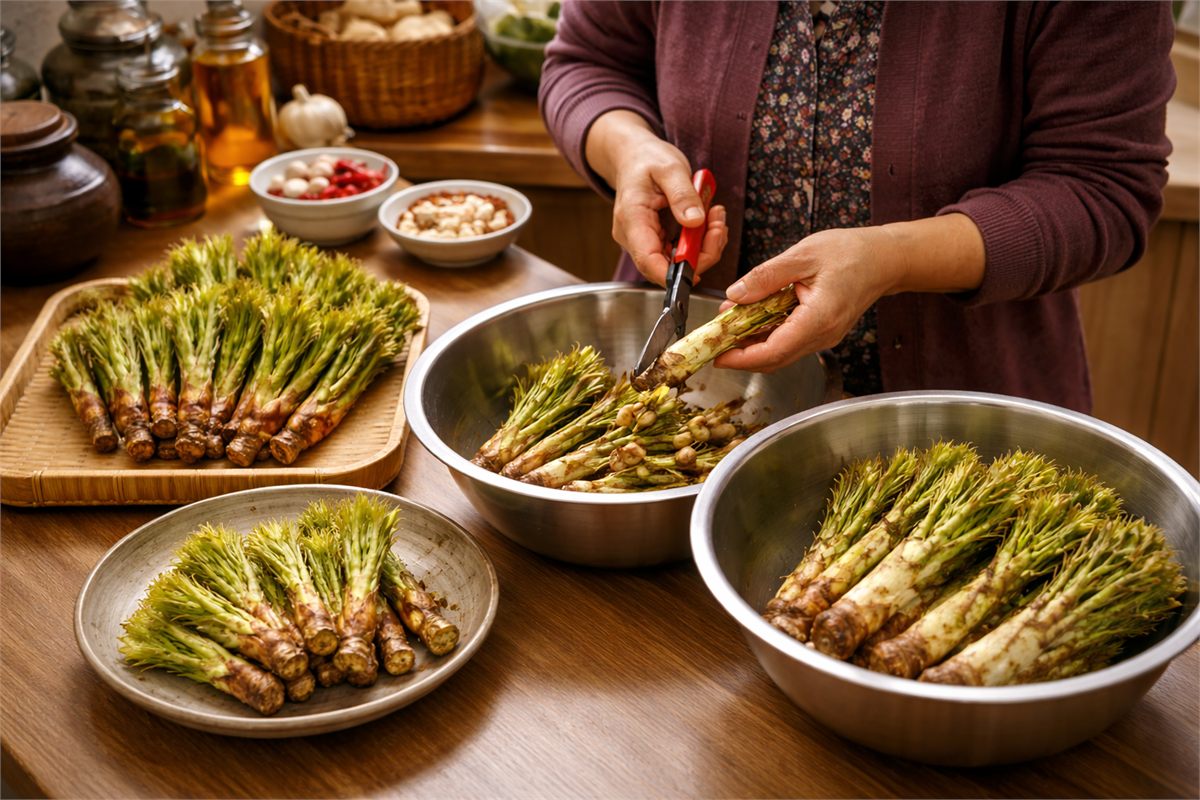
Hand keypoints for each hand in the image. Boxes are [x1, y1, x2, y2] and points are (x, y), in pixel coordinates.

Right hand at [585, 111, 727, 285]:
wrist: (635, 156)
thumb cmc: (647, 159)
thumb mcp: (669, 168)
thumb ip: (682, 194)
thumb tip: (695, 221)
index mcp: (632, 219)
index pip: (648, 260)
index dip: (673, 274)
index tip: (699, 269)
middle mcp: (634, 237)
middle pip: (666, 266)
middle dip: (700, 254)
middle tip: (718, 226)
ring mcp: (644, 241)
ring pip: (676, 262)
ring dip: (704, 247)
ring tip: (716, 217)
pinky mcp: (656, 240)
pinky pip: (680, 252)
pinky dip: (699, 242)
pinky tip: (709, 222)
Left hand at [714, 228, 895, 372]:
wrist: (884, 258)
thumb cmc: (851, 252)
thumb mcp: (803, 255)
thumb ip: (766, 276)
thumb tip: (735, 295)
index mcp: (819, 319)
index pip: (773, 352)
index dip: (741, 358)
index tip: (716, 355)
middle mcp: (822, 336)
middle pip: (773, 359)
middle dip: (740, 353)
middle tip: (712, 339)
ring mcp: (823, 337)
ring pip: (779, 352)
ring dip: (751, 343)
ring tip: (727, 324)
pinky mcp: (820, 332)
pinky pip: (788, 342)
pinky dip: (766, 334)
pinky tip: (750, 319)